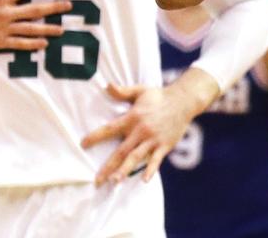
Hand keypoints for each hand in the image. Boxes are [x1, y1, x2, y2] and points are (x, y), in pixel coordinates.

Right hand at [0, 0, 67, 50]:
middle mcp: (4, 13)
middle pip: (34, 10)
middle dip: (53, 7)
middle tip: (69, 5)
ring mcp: (1, 28)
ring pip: (29, 28)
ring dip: (47, 29)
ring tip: (61, 29)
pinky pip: (17, 43)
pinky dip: (31, 44)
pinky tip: (43, 44)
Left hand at [82, 83, 200, 184]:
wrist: (184, 100)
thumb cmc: (159, 95)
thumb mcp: (140, 91)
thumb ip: (123, 91)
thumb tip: (106, 85)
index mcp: (132, 117)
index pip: (110, 129)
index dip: (95, 137)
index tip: (83, 144)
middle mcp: (141, 130)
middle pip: (121, 151)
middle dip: (108, 167)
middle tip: (97, 181)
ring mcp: (153, 139)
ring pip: (136, 158)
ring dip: (125, 171)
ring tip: (115, 182)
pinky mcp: (164, 145)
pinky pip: (156, 160)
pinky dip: (150, 170)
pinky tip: (144, 180)